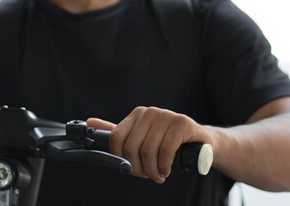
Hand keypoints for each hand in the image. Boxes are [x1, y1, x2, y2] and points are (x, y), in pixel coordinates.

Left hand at [87, 107, 213, 182]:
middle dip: (138, 168)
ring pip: (148, 150)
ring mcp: (167, 115)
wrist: (200, 142)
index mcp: (137, 114)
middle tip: (147, 176)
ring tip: (158, 175)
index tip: (130, 169)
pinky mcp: (182, 123)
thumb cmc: (168, 141)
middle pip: (131, 147)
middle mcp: (150, 112)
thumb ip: (116, 131)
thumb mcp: (140, 136)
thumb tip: (89, 122)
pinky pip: (166, 150)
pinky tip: (166, 170)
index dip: (121, 159)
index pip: (116, 138)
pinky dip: (164, 166)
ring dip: (152, 171)